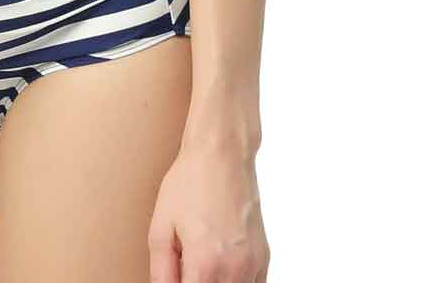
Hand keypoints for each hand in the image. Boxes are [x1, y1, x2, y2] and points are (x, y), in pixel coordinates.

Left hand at [148, 139, 269, 281]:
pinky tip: (220, 267)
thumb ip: (161, 272)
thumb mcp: (161, 228)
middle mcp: (234, 270)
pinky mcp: (263, 258)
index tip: (177, 276)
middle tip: (186, 266)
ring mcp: (253, 265)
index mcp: (205, 265)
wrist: (223, 153)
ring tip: (203, 263)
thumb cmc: (190, 182)